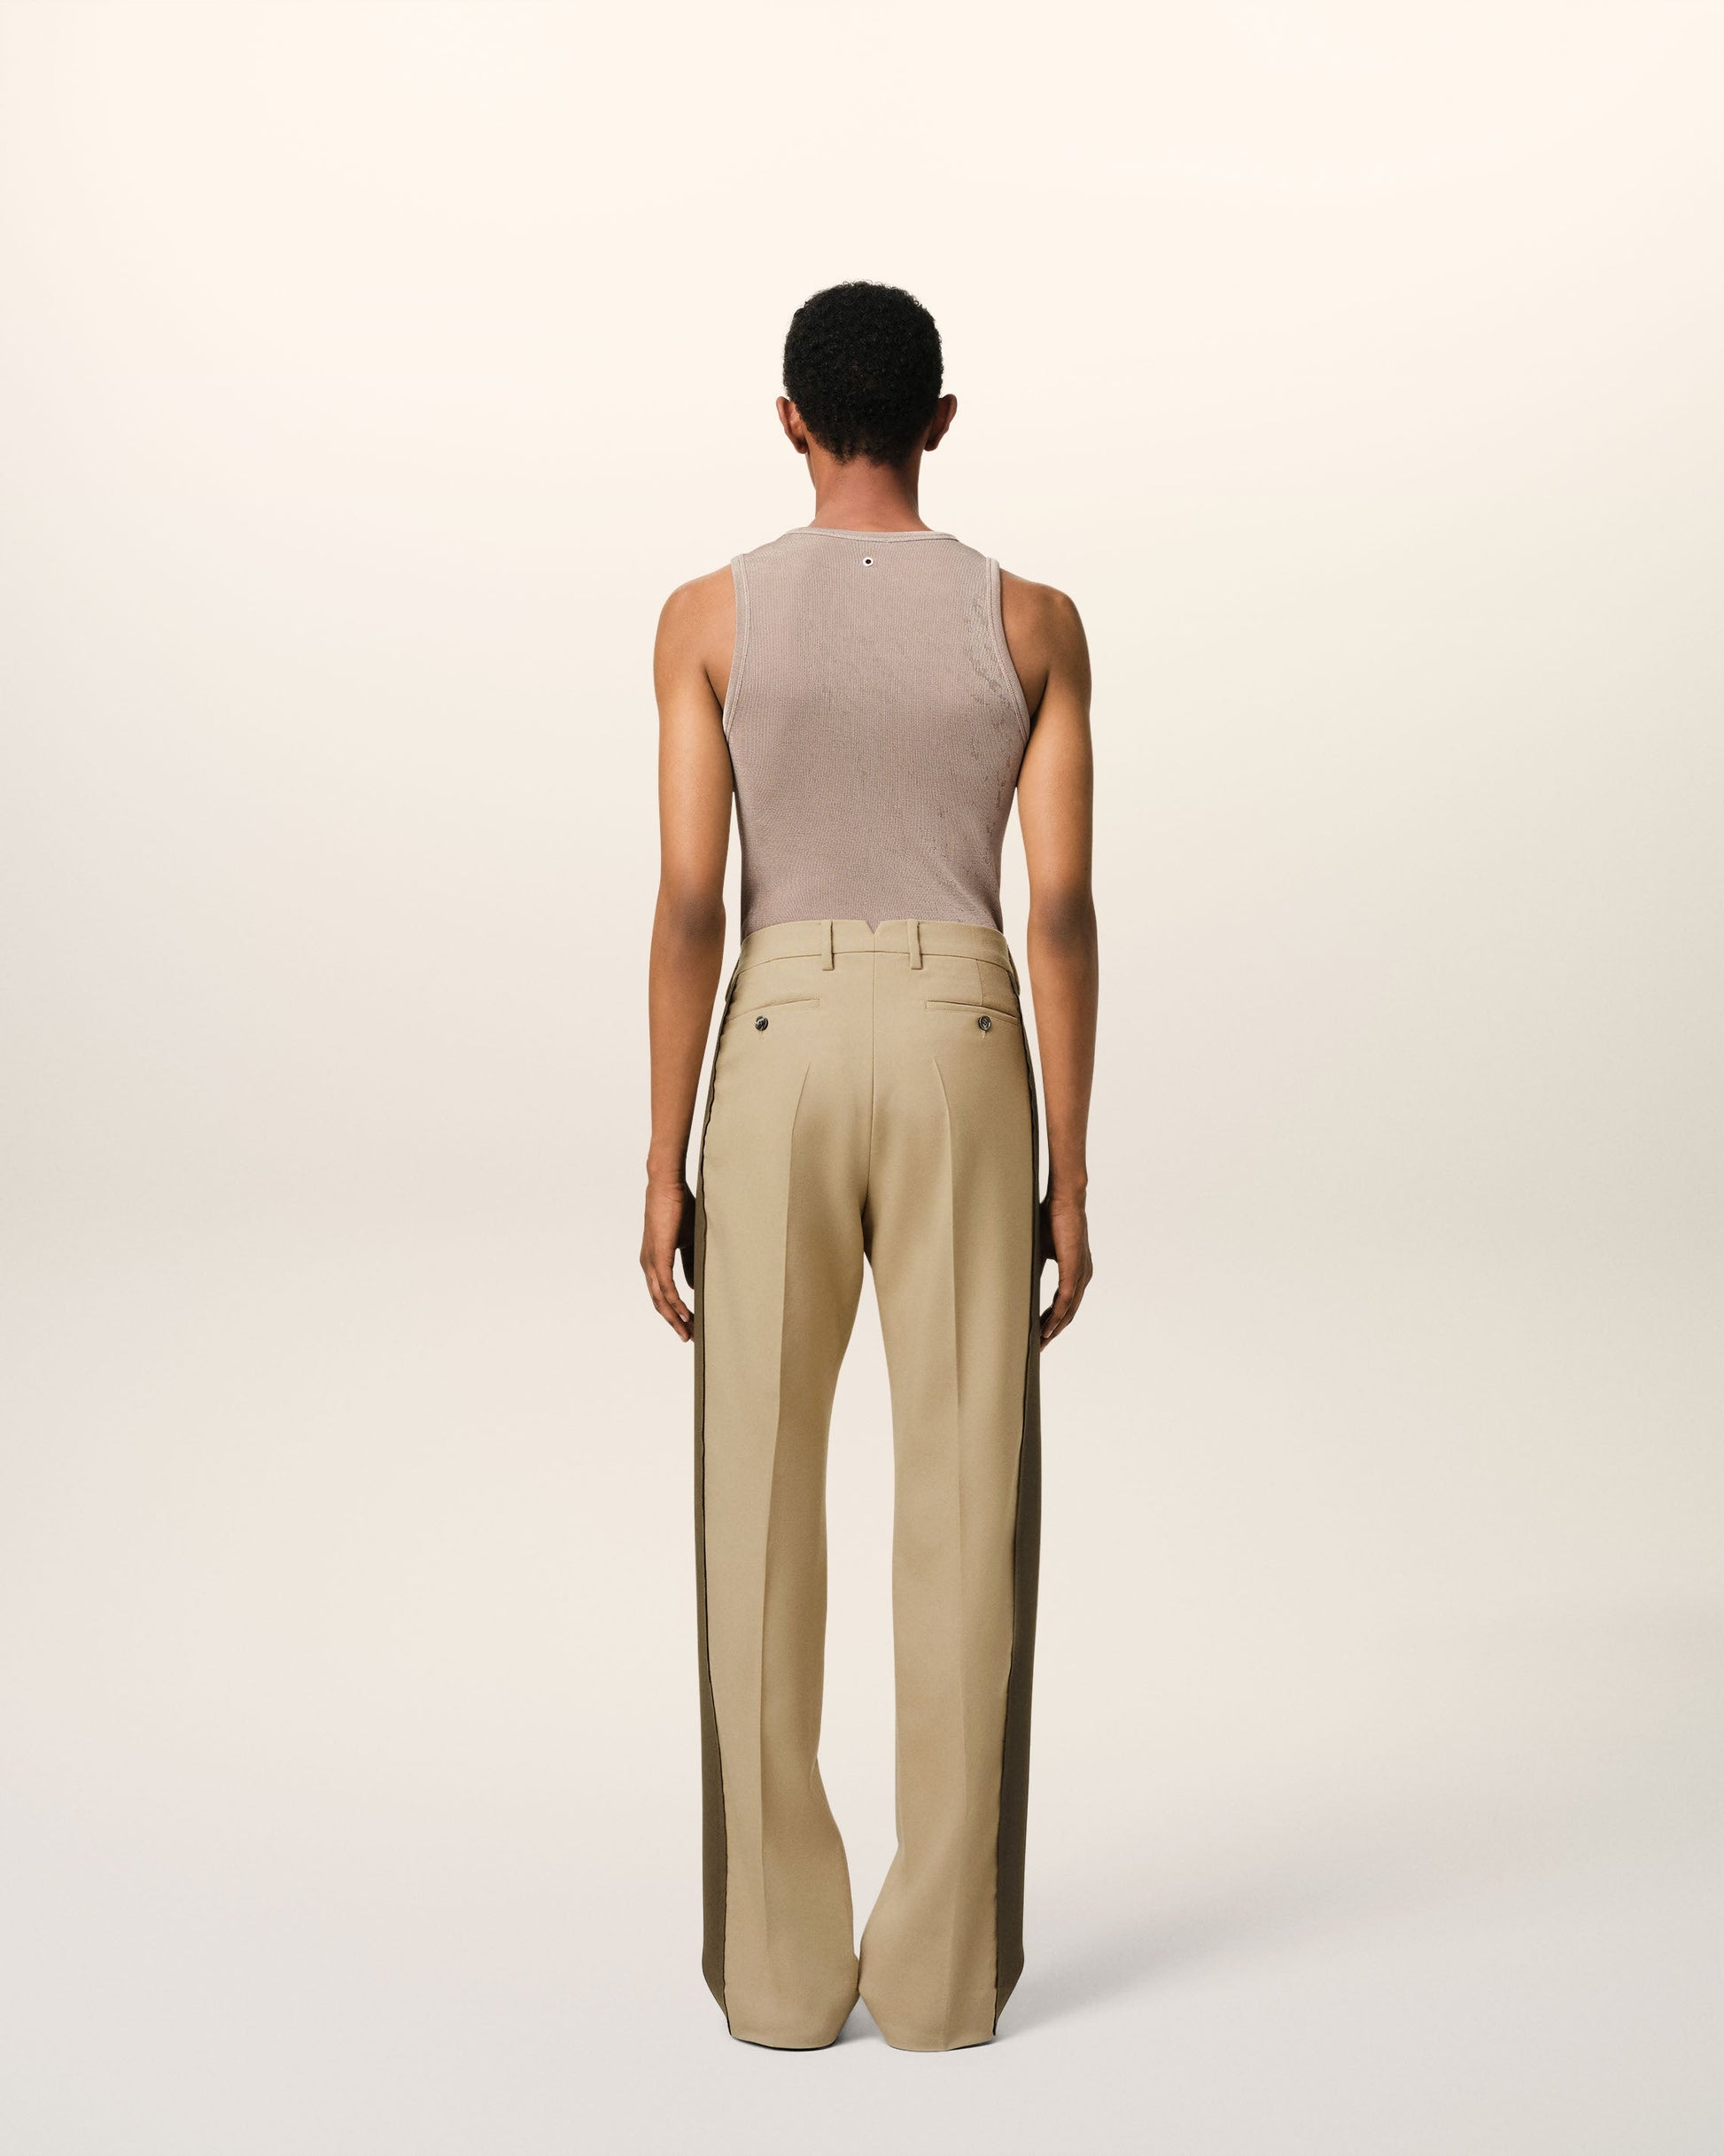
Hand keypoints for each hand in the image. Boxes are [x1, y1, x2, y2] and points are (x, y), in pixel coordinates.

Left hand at [641, 1175, 696, 1340]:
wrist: (667, 1186)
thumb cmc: (679, 1209)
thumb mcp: (688, 1242)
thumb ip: (689, 1265)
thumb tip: (692, 1286)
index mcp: (653, 1262)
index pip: (661, 1294)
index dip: (674, 1312)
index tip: (687, 1326)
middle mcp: (648, 1265)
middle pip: (658, 1303)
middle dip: (674, 1322)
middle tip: (688, 1337)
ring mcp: (651, 1262)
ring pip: (660, 1299)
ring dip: (675, 1318)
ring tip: (688, 1331)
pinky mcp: (658, 1256)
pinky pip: (665, 1286)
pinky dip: (675, 1302)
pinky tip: (684, 1314)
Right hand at [1038, 1185, 1092, 1346]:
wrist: (1064, 1199)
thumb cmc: (1051, 1219)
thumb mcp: (1041, 1249)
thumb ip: (1036, 1267)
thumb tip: (1021, 1282)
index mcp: (1077, 1271)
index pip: (1066, 1303)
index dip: (1053, 1320)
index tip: (1040, 1333)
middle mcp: (1083, 1275)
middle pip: (1069, 1313)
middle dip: (1053, 1331)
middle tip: (1039, 1347)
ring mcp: (1081, 1273)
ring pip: (1068, 1310)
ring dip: (1054, 1329)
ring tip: (1040, 1343)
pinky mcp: (1075, 1269)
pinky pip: (1065, 1300)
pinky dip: (1056, 1316)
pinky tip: (1046, 1328)